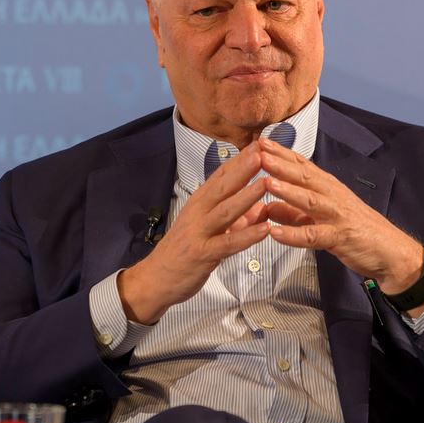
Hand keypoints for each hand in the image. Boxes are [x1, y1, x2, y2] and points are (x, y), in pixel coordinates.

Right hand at [118, 142, 269, 323]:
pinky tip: (265, 229)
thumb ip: (236, 219)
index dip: (240, 159)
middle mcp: (198, 213)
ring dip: (247, 196)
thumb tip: (262, 207)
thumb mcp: (209, 229)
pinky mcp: (202, 254)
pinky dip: (247, 235)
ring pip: (225, 211)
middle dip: (244, 169)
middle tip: (264, 152)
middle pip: (223, 186)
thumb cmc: (184, 252)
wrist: (156, 278)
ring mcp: (199, 232)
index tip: (259, 144)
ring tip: (267, 183)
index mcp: (199, 203)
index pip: (221, 175)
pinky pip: (228, 243)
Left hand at [259, 138, 423, 295]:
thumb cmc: (358, 231)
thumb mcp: (321, 219)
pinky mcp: (340, 237)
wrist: (391, 251)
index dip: (281, 153)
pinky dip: (293, 235)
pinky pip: (314, 236)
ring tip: (266, 183)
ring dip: (287, 191)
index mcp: (328, 188)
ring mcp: (337, 216)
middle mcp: (333, 196)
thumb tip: (267, 207)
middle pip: (304, 176)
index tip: (261, 142)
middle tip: (258, 152)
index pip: (302, 165)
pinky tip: (275, 233)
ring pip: (310, 201)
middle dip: (280, 164)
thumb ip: (293, 213)